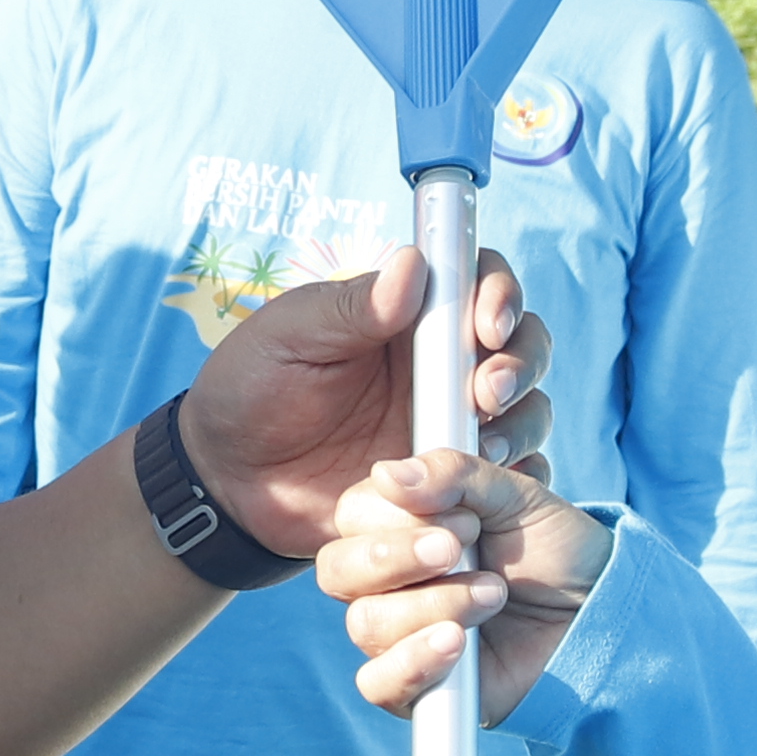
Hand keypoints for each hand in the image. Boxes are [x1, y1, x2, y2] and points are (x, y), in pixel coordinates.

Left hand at [174, 252, 548, 564]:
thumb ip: (349, 307)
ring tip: (484, 447)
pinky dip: (515, 482)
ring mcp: (453, 426)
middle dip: (520, 362)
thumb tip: (415, 264)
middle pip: (521, 345)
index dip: (499, 293)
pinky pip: (508, 482)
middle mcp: (444, 365)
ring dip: (521, 422)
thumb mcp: (287, 338)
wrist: (229, 484)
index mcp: (410, 315)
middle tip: (488, 391)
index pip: (480, 281)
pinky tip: (490, 491)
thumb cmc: (250, 391)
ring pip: (527, 411)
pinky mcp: (452, 485)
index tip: (486, 324)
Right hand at [324, 447, 611, 722]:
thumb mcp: (516, 497)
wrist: (601, 613)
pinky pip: (377, 683)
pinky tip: (458, 644)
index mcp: (401, 526)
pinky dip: (414, 661)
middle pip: (338, 570)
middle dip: (397, 557)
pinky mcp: (417, 686)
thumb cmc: (556, 550)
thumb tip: (387, 473)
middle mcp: (389, 581)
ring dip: (435, 604)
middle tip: (461, 549)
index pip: (353, 514)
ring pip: (365, 622)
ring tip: (494, 595)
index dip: (395, 514)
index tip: (463, 517)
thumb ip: (456, 476)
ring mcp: (398, 634)